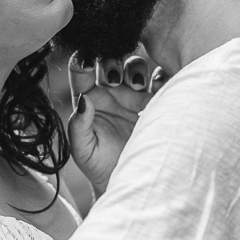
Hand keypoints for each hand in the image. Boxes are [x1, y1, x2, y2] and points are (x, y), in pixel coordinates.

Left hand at [67, 53, 167, 195]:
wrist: (128, 179)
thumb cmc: (100, 167)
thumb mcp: (83, 150)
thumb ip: (78, 126)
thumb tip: (83, 101)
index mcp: (89, 98)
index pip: (81, 71)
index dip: (83, 60)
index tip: (89, 62)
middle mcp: (111, 92)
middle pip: (110, 61)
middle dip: (112, 61)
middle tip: (115, 78)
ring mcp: (133, 95)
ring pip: (134, 66)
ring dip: (136, 68)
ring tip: (138, 85)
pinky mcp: (154, 101)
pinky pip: (159, 79)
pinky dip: (160, 75)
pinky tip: (158, 85)